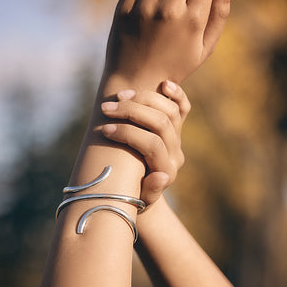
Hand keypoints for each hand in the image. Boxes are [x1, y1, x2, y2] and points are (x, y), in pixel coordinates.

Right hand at [100, 80, 189, 205]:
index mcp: (166, 170)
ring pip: (170, 110)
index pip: (152, 144)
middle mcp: (175, 153)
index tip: (104, 130)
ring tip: (119, 95)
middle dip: (131, 111)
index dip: (128, 134)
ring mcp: (177, 139)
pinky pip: (182, 107)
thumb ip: (149, 192)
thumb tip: (160, 176)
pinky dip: (177, 94)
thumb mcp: (134, 201)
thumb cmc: (129, 199)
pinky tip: (164, 84)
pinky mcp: (176, 128)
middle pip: (160, 123)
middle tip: (106, 108)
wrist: (140, 194)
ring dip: (144, 98)